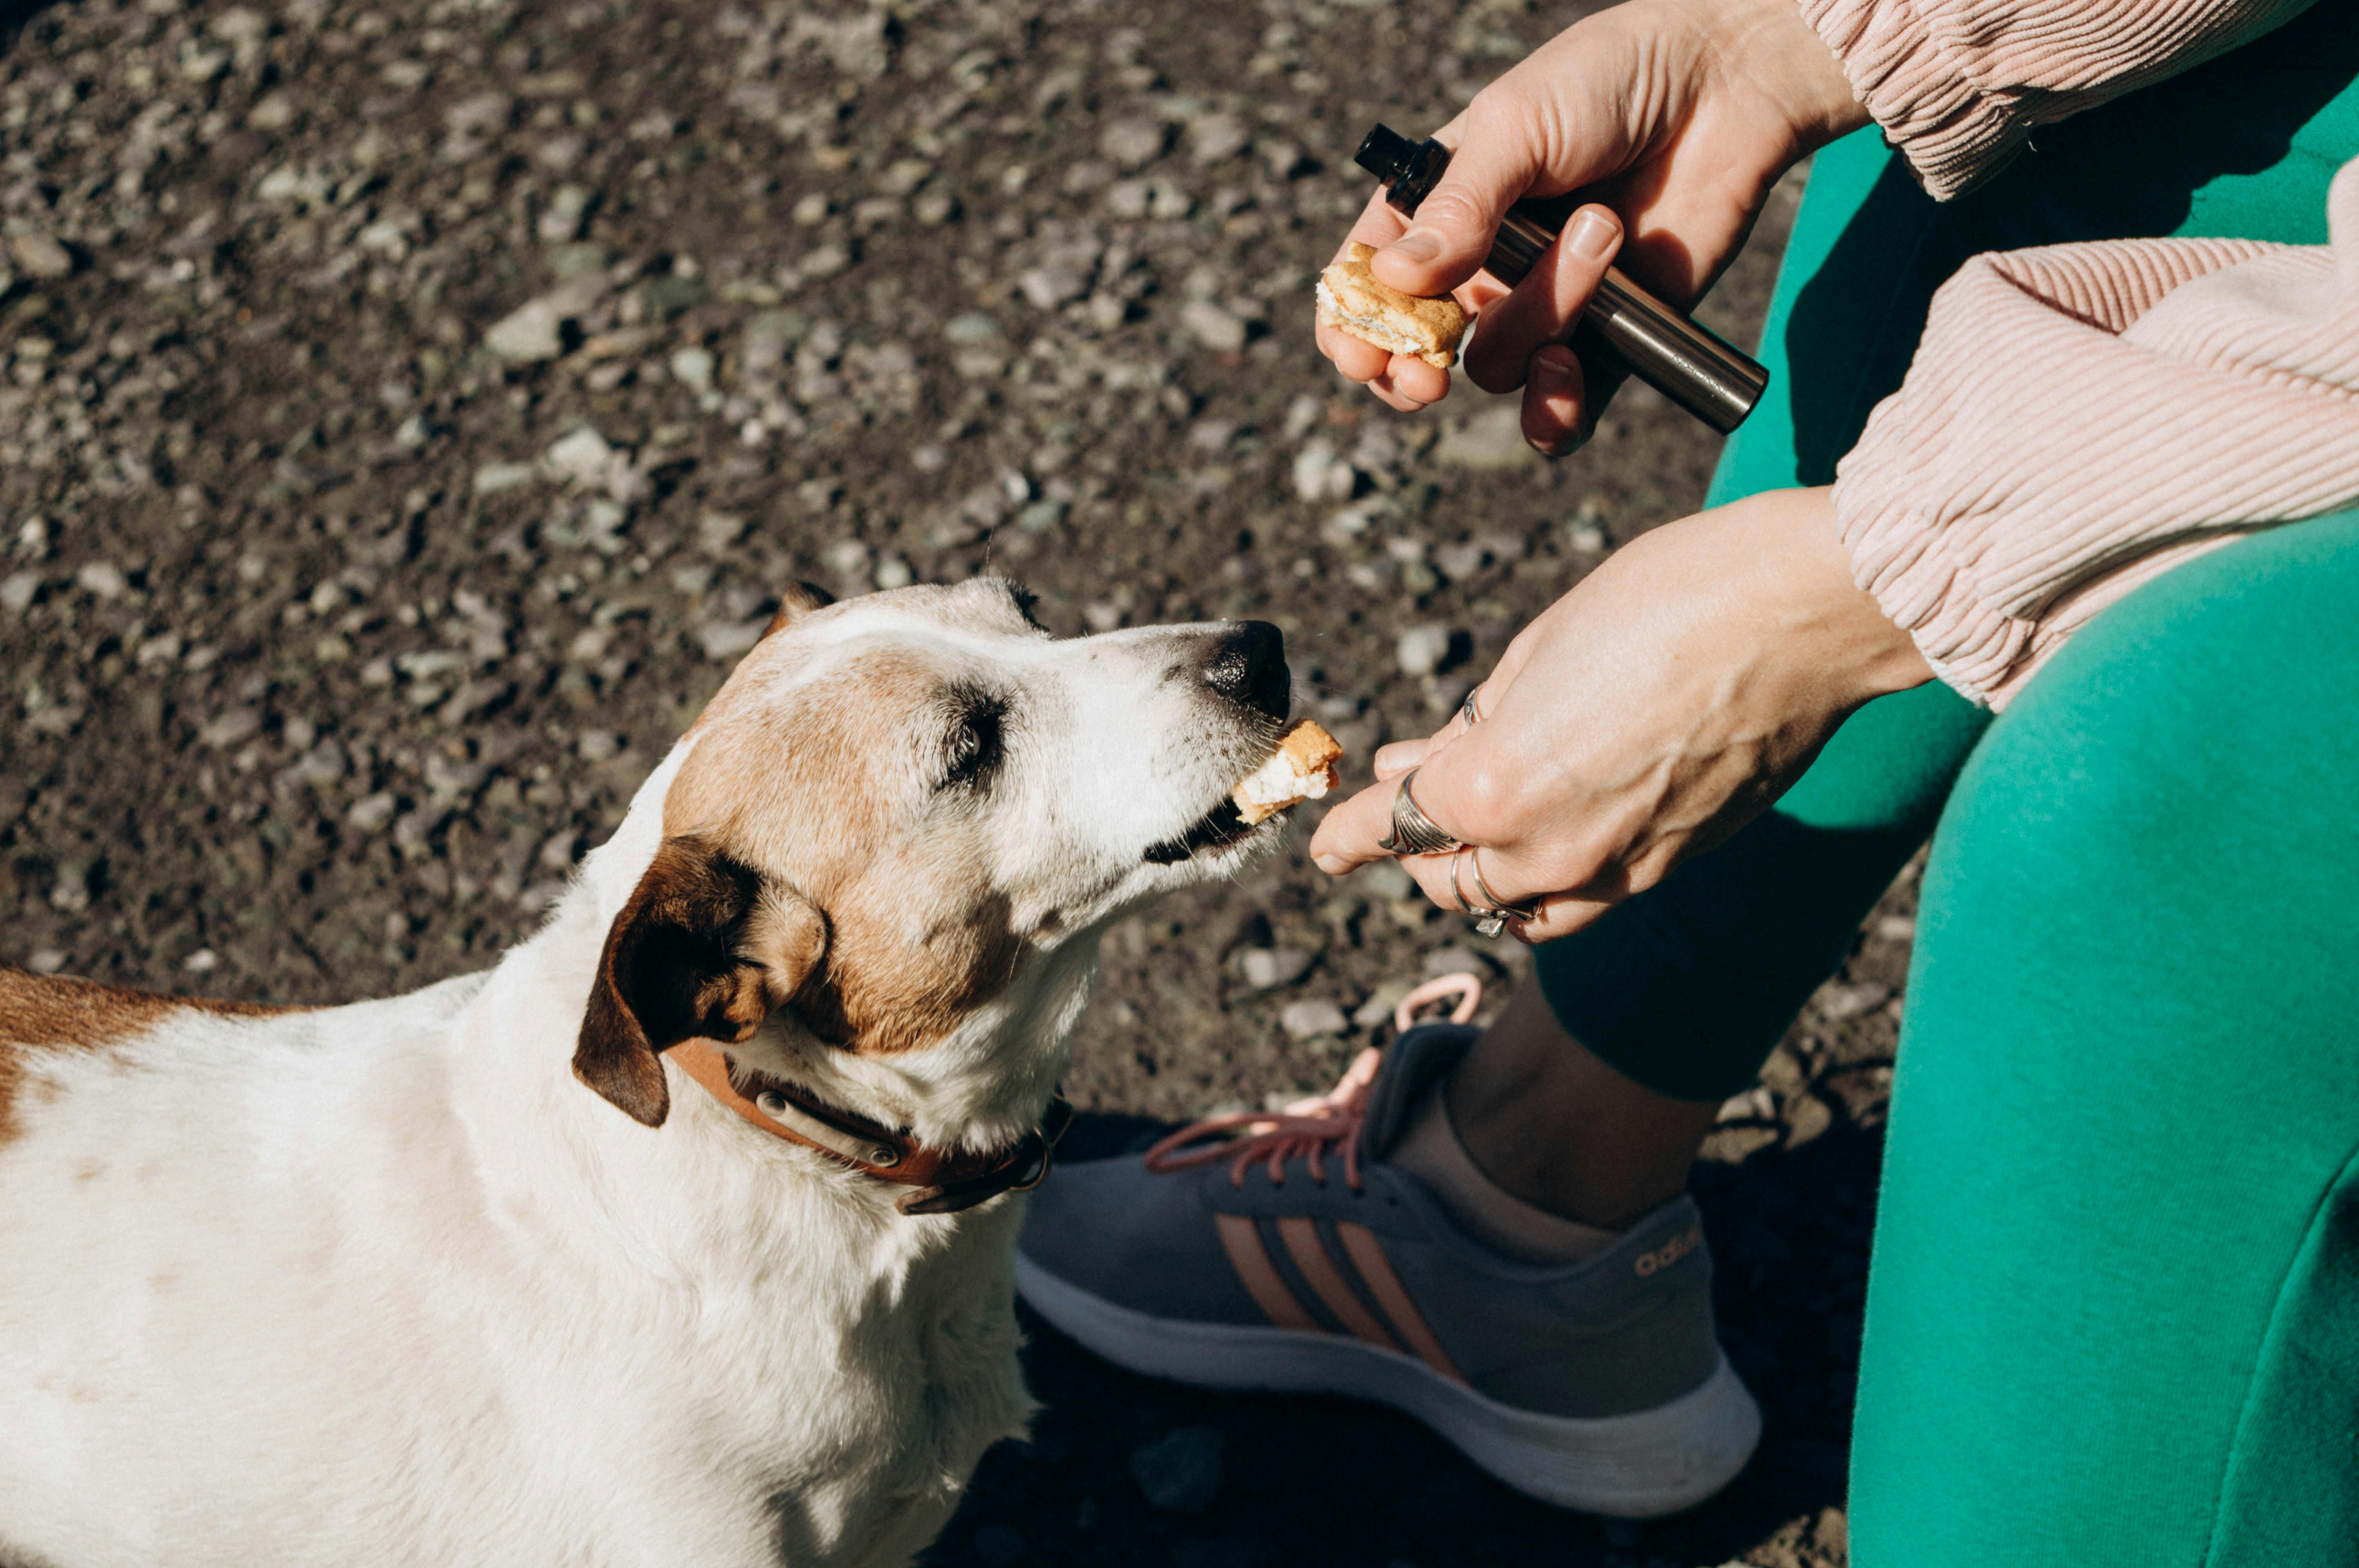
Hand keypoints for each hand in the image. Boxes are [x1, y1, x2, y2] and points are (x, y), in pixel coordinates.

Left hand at [1308, 489, 1932, 940]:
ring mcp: (1621, 868)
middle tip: (1404, 810)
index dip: (1347, 837)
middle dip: (1419, 851)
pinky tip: (1550, 826)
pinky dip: (1553, 875)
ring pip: (1522, 908)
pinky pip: (1589, 894)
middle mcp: (1552, 851)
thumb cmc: (1670, 601)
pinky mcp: (1677, 864)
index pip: (1393, 829)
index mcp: (1497, 790)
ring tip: (1473, 834)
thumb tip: (1434, 765)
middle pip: (1453, 882)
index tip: (1324, 847)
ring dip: (1486, 879)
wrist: (1804, 613)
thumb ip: (1477, 727)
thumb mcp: (1537, 650)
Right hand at [1316, 0, 1865, 451]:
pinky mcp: (1607, 341)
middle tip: (1428, 377)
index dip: (1352, 327)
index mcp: (1435, 211)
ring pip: (1500, 368)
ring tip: (1603, 229)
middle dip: (1414, 373)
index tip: (1361, 352)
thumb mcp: (1516, 124)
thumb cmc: (1607, 81)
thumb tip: (1398, 280)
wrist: (1724, 86)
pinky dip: (1559, 413)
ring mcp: (1542, 308)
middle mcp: (1480, 269)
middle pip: (1418, 352)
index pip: (1366, 285)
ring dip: (1545, 313)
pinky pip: (1563, 414)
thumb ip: (1458, 206)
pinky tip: (1573, 373)